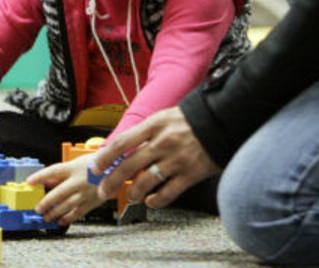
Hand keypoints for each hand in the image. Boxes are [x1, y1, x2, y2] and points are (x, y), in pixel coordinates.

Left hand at [28, 154, 103, 224]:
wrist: (116, 168)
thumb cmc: (94, 164)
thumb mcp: (76, 163)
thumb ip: (61, 173)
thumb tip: (47, 180)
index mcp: (73, 168)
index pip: (53, 171)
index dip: (40, 176)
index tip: (29, 181)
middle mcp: (79, 181)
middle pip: (59, 192)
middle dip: (46, 202)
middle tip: (37, 208)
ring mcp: (86, 192)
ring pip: (68, 204)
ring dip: (55, 212)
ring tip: (46, 217)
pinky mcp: (93, 201)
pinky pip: (79, 212)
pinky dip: (69, 218)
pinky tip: (61, 221)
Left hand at [93, 107, 220, 208]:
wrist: (223, 120)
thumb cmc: (190, 120)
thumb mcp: (163, 117)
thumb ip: (144, 133)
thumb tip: (121, 148)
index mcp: (153, 126)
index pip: (122, 143)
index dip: (105, 157)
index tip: (95, 168)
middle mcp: (163, 143)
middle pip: (129, 166)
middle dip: (111, 181)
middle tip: (103, 191)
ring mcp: (177, 159)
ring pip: (146, 182)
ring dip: (133, 193)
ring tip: (131, 196)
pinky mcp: (191, 174)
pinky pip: (168, 193)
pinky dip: (156, 200)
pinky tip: (151, 201)